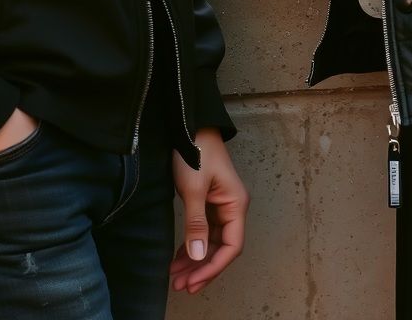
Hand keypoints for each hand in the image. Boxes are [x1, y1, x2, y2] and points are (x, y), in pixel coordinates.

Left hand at [169, 127, 249, 294]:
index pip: (231, 246)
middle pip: (221, 247)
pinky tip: (178, 258)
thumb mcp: (193, 188)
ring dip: (195, 260)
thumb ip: (196, 223)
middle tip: (180, 286)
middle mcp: (232, 207)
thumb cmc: (195, 151)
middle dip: (201, 268)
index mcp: (236, 204)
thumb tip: (199, 257)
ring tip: (175, 277)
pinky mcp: (208, 201)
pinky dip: (192, 245)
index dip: (213, 267)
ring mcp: (220, 205)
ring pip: (211, 241)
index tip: (193, 281)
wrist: (189, 124)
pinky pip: (203, 231)